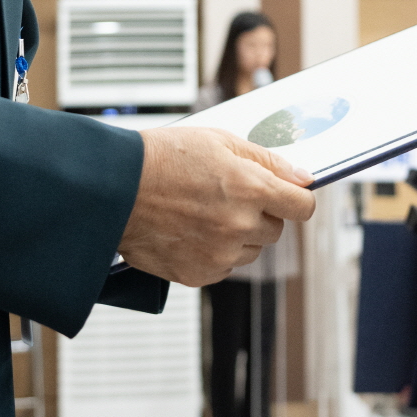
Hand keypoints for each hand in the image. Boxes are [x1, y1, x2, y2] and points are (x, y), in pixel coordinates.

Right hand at [117, 127, 315, 287]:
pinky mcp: (199, 274)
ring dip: (238, 236)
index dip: (297, 199)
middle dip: (260, 214)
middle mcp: (239, 225)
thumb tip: (301, 178)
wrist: (115, 188)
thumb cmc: (162, 158)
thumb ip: (267, 161)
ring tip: (203, 212)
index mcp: (250, 188)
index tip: (289, 196)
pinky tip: (191, 230)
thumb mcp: (220, 141)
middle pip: (276, 230)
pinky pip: (224, 268)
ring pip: (250, 251)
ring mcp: (219, 254)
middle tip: (228, 196)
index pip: (302, 207)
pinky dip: (214, 253)